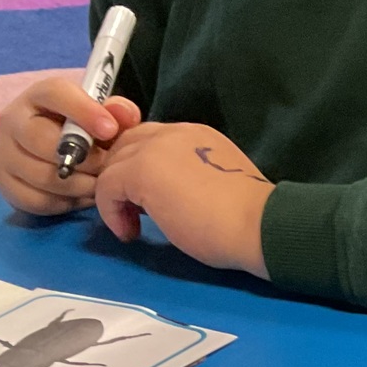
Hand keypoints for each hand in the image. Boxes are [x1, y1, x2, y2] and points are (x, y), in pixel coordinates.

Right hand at [0, 77, 142, 215]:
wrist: (58, 155)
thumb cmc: (86, 131)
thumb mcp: (104, 117)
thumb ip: (118, 113)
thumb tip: (123, 115)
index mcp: (39, 97)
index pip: (54, 94)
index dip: (84, 111)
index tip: (110, 130)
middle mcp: (13, 122)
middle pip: (42, 140)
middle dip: (84, 159)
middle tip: (108, 168)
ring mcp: (4, 154)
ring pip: (42, 175)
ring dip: (80, 185)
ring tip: (100, 184)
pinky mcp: (6, 184)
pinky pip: (38, 200)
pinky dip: (67, 203)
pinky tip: (83, 197)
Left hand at [95, 123, 272, 276]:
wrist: (260, 226)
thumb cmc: (249, 218)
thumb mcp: (216, 184)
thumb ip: (190, 176)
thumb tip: (167, 195)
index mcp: (197, 136)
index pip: (152, 139)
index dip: (141, 166)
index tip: (148, 199)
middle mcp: (175, 133)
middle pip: (126, 144)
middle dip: (121, 176)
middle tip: (134, 210)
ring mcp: (155, 149)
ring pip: (112, 163)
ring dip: (115, 195)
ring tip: (131, 224)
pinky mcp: (140, 172)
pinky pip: (106, 186)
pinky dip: (111, 212)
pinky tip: (129, 232)